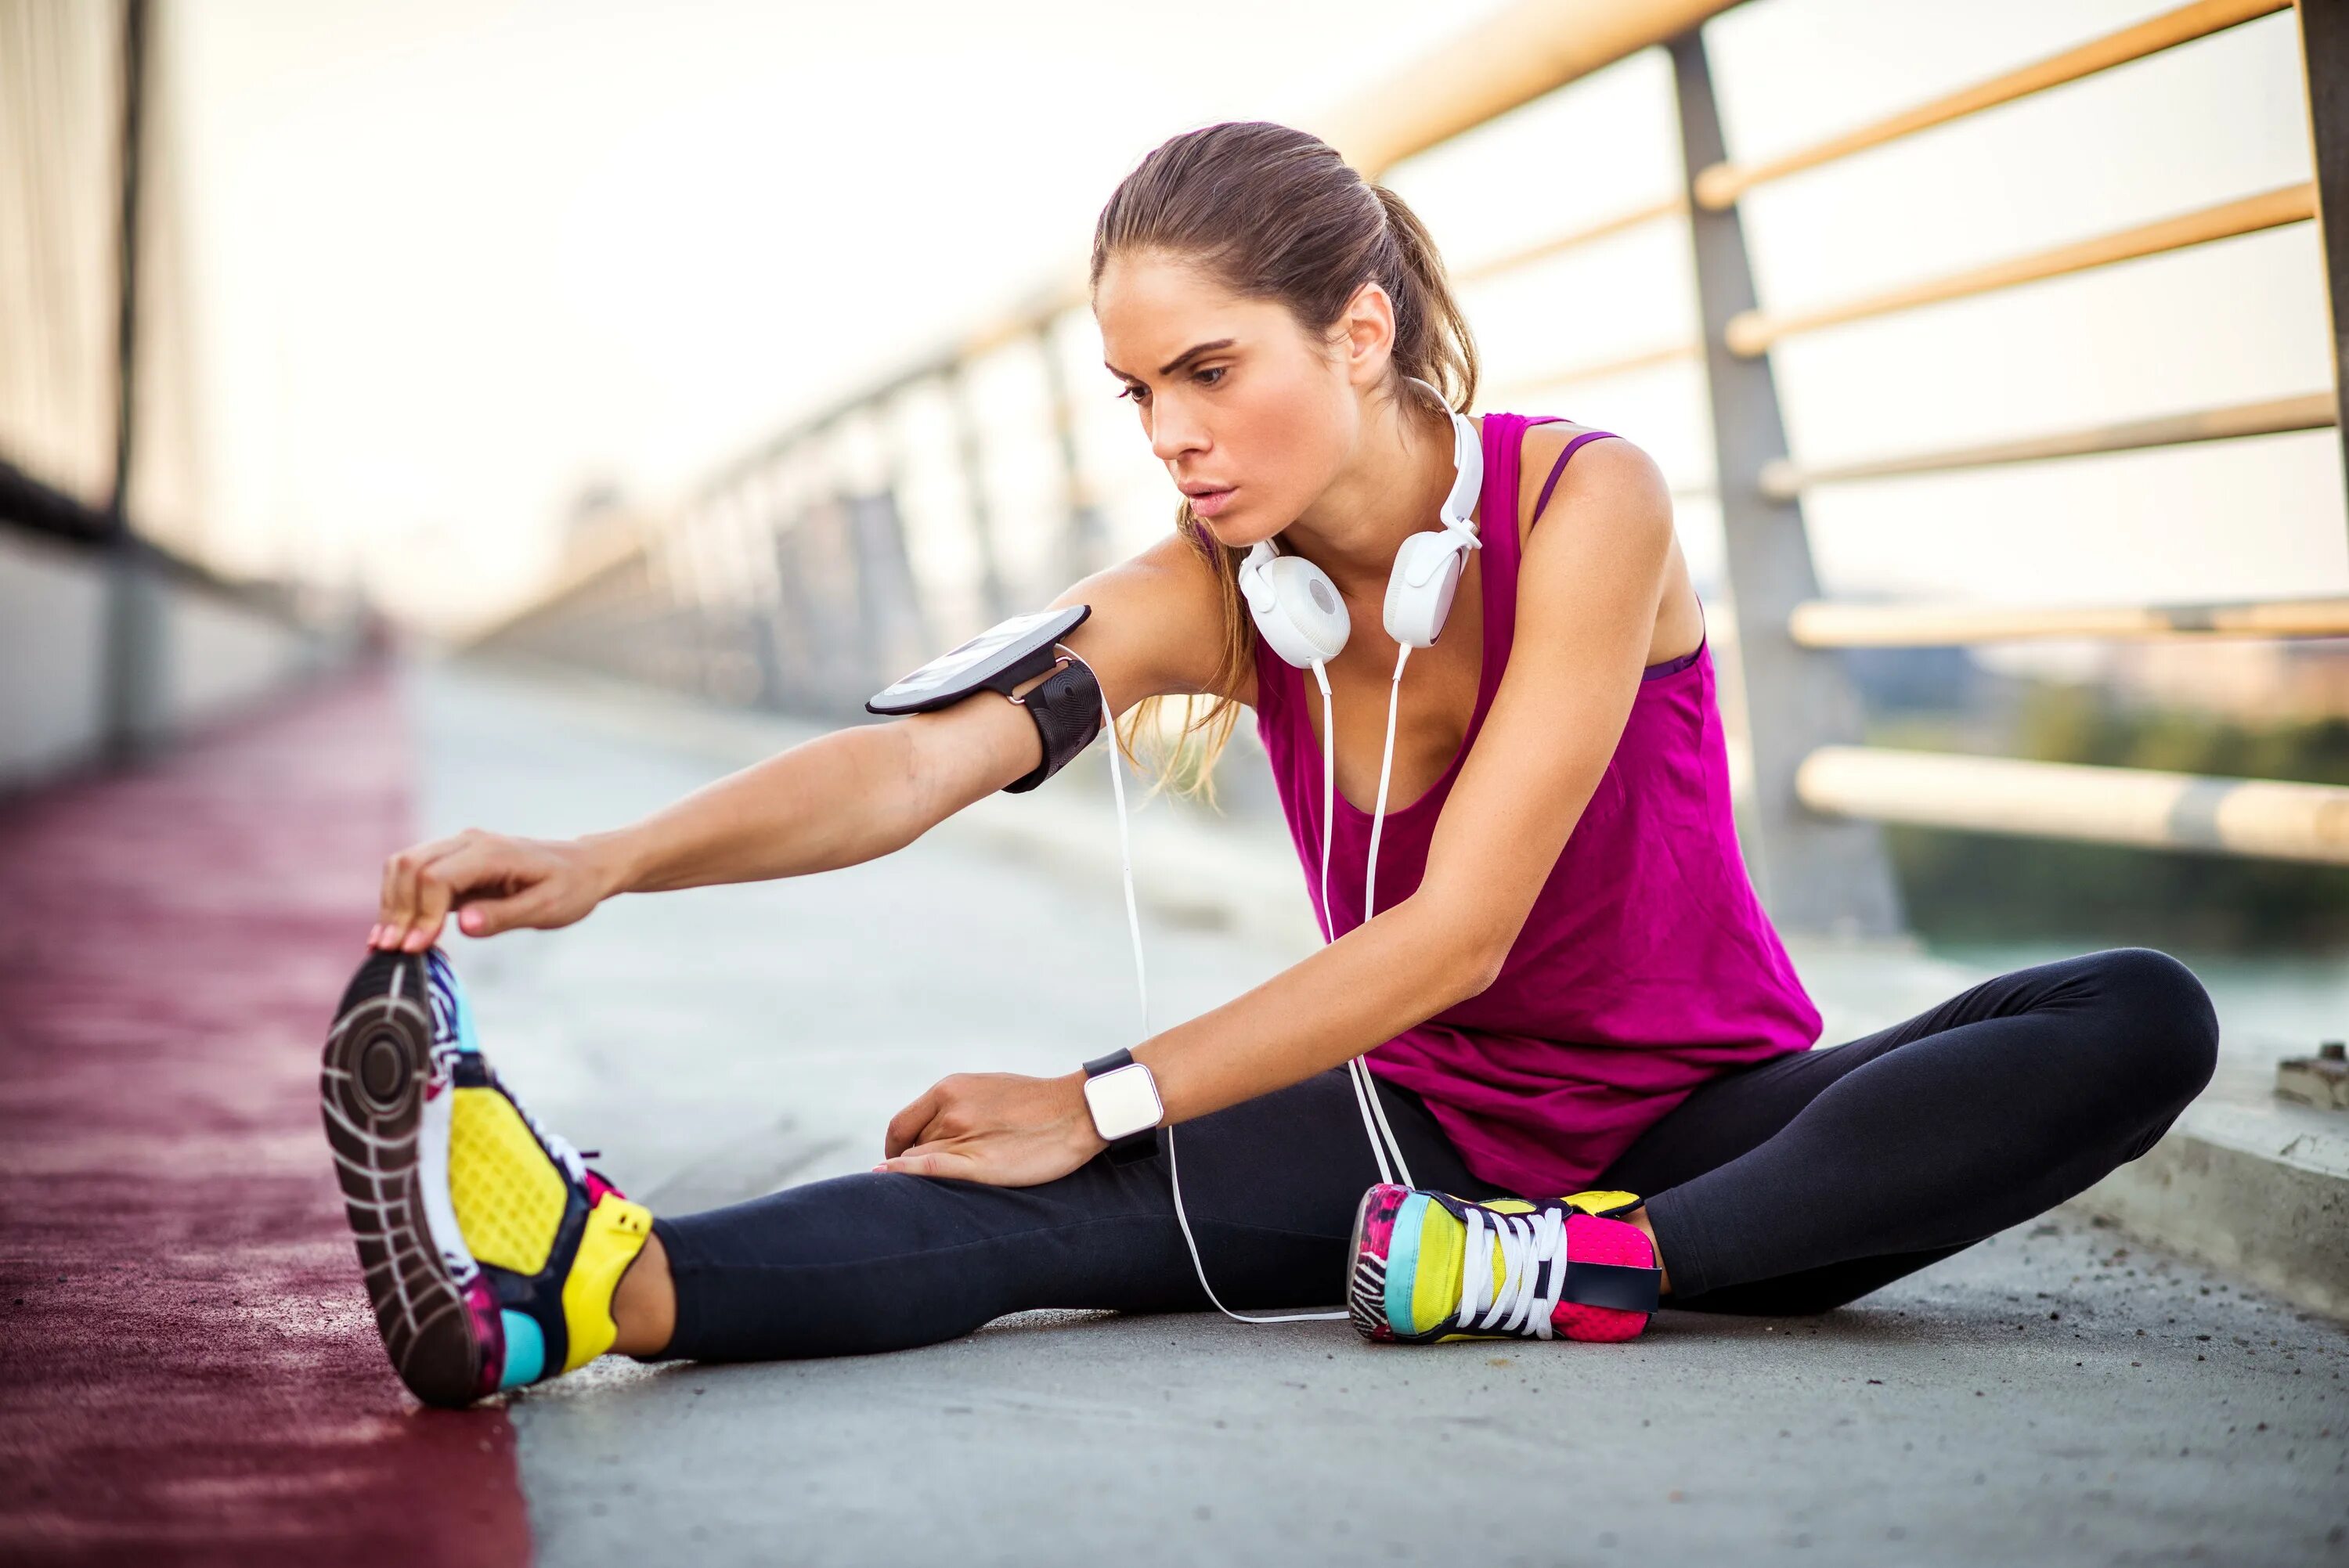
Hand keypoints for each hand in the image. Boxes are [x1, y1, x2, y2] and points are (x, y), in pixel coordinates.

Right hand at [371, 829, 621, 951]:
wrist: (582, 867)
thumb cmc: (570, 889)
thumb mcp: (547, 909)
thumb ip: (504, 916)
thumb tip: (463, 925)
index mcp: (492, 853)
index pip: (436, 877)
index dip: (420, 914)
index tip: (414, 949)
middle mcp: (468, 842)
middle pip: (410, 866)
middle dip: (396, 910)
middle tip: (390, 952)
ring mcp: (457, 848)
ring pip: (403, 865)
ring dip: (391, 904)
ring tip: (386, 945)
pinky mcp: (452, 861)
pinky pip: (413, 874)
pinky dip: (399, 900)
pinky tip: (396, 932)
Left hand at [876, 1071, 1106, 1186]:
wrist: (1078, 1111)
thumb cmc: (1036, 1104)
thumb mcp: (986, 1090)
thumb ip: (954, 1107)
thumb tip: (929, 1130)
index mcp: (949, 1089)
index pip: (901, 1125)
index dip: (894, 1150)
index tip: (900, 1166)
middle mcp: (950, 1110)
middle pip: (910, 1146)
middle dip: (909, 1166)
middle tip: (919, 1187)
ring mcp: (964, 1135)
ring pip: (919, 1161)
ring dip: (917, 1177)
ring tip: (926, 1197)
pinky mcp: (980, 1162)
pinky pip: (931, 1168)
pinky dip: (906, 1173)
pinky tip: (886, 1177)